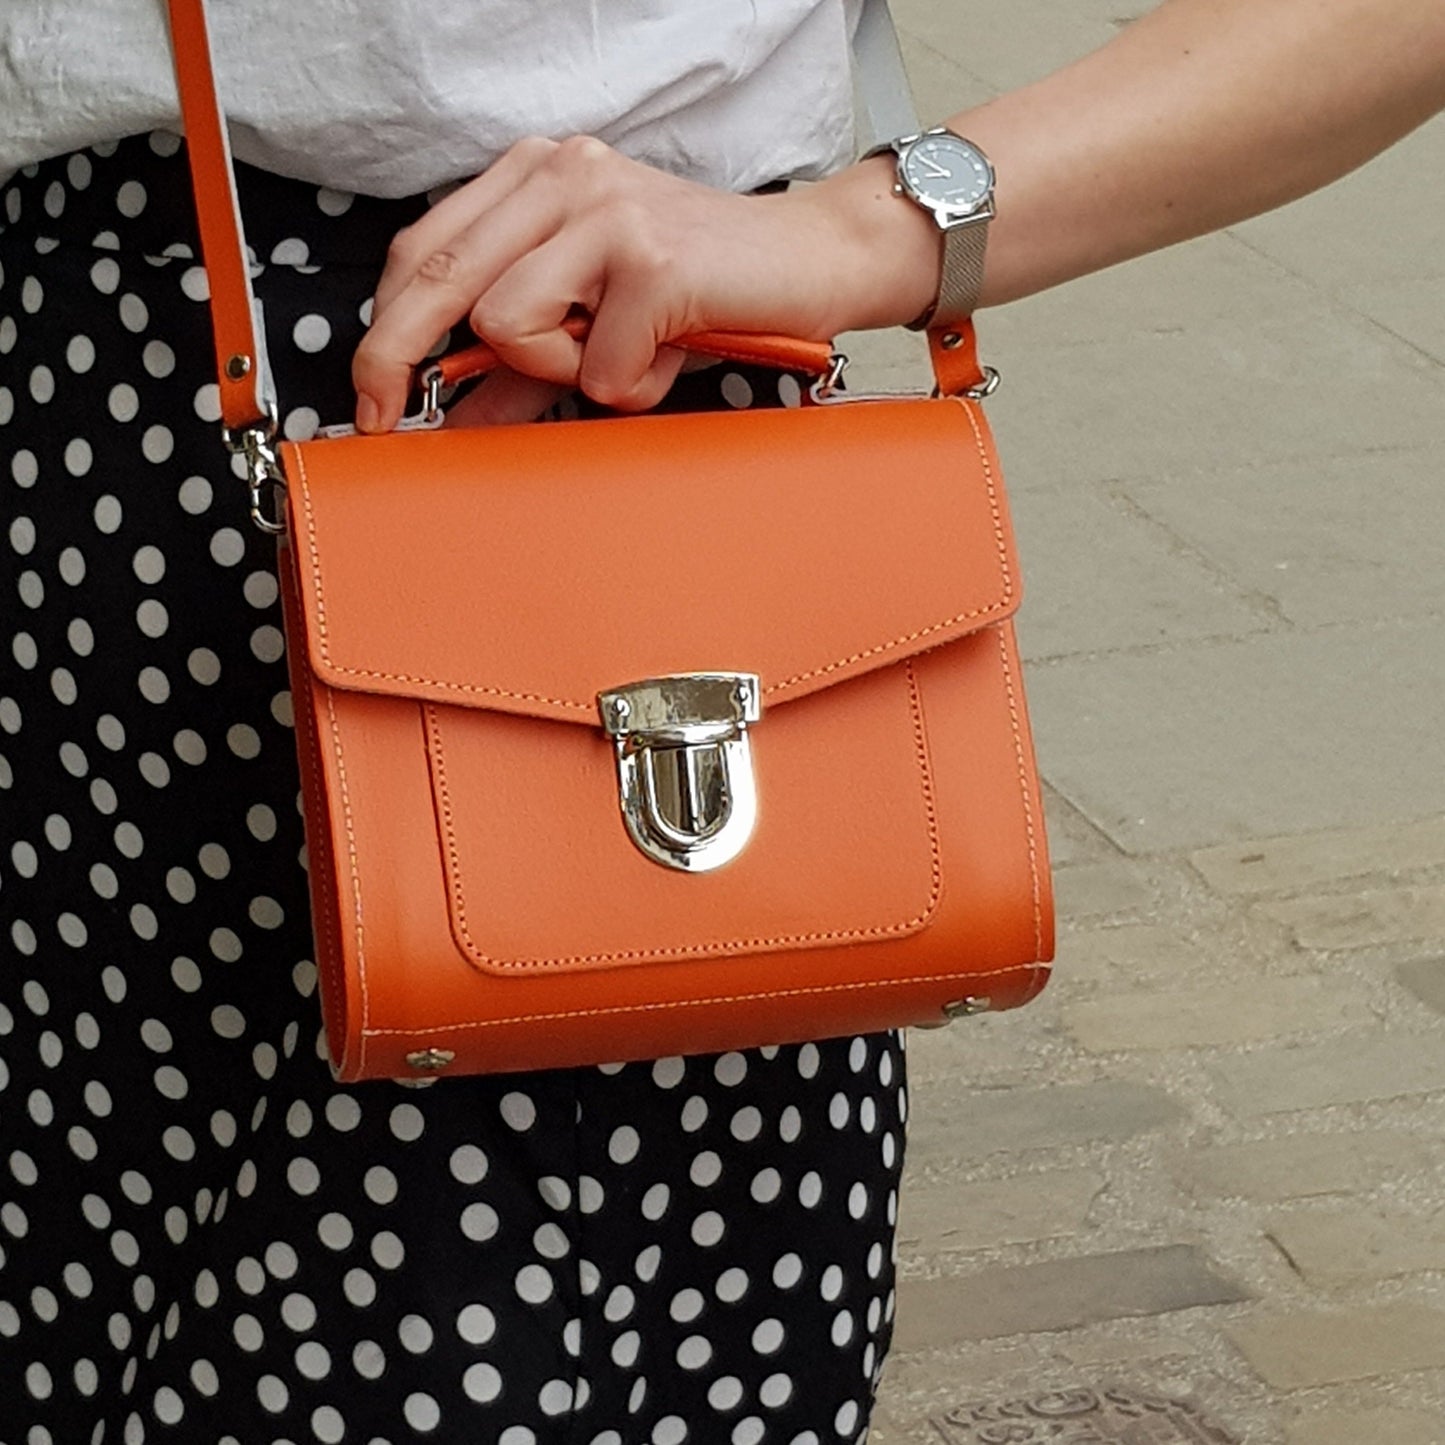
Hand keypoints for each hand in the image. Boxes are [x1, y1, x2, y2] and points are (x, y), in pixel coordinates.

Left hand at [351, 136, 941, 430]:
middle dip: (395, 359)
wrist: (819, 261)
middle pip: (438, 279)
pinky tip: (667, 356)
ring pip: (505, 324)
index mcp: (539, 177)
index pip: (425, 249)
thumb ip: (525, 366)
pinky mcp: (651, 262)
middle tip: (384, 418)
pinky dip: (629, 387)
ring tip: (620, 357)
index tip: (373, 396)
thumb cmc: (707, 290)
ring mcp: (607, 214)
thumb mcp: (599, 323)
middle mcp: (563, 177)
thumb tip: (454, 419)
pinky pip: (595, 368)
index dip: (384, 329)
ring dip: (558, 372)